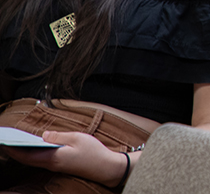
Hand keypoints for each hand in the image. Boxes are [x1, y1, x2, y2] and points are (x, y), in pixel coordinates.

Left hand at [2, 131, 126, 186]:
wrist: (106, 167)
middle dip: (16, 151)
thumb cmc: (94, 153)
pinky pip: (43, 160)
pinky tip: (34, 147)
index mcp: (53, 158)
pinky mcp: (61, 166)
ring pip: (35, 160)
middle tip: (7, 141)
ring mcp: (57, 166)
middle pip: (28, 159)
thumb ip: (59, 136)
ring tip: (16, 142)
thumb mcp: (78, 138)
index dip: (14, 150)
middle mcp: (52, 164)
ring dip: (24, 152)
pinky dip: (34, 154)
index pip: (27, 155)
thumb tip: (43, 135)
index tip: (4, 142)